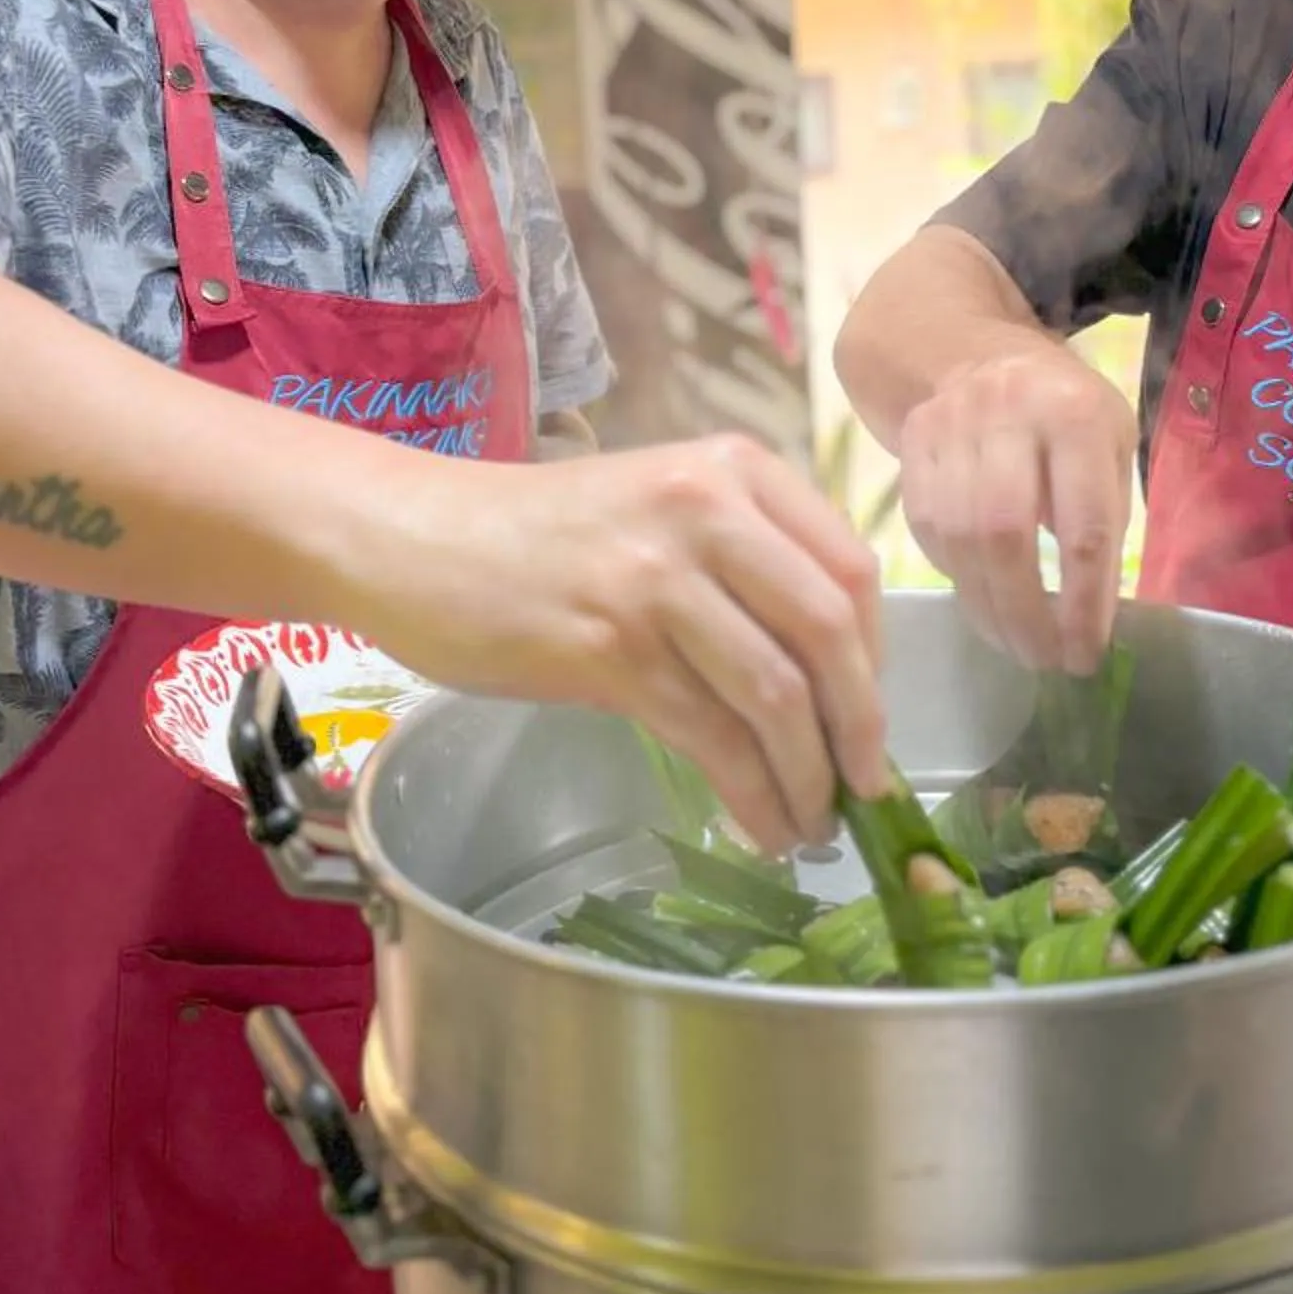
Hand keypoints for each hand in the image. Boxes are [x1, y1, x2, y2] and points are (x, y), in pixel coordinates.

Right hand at [369, 434, 889, 857]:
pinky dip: (751, 793)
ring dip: (807, 776)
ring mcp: (655, 577)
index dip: (877, 659)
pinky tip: (759, 824)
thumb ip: (744, 561)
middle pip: (829, 631)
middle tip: (864, 788)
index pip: (851, 569)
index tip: (868, 716)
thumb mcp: (660, 505)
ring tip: (810, 822)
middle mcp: (705, 510)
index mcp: (734, 469)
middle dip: (860, 726)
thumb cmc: (542, 533)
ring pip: (776, 693)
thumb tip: (832, 679)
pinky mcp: (609, 647)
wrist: (416, 538)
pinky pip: (710, 736)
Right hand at [893, 340, 1134, 674]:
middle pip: (1006, 534)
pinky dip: (955, 576)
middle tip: (1043, 661)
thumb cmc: (1061, 409)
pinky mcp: (911, 444)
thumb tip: (1091, 616)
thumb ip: (1105, 516)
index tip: (1087, 653)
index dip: (1085, 601)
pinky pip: (926, 529)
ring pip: (959, 537)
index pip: (1083, 525)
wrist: (968, 349)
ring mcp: (950, 427)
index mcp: (1074, 414)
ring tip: (1013, 645)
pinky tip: (980, 601)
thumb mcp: (1109, 442)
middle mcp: (1007, 413)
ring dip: (987, 607)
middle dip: (1025, 612)